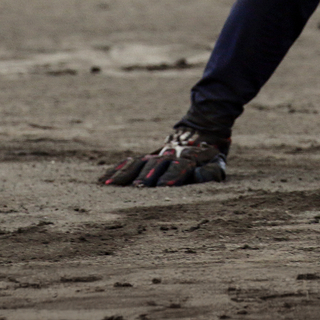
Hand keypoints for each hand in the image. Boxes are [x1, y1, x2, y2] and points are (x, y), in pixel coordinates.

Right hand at [99, 128, 228, 186]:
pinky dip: (117, 171)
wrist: (199, 130)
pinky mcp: (146, 157)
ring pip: (138, 164)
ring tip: (111, 186)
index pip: (180, 166)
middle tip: (137, 188)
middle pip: (156, 165)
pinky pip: (129, 164)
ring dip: (126, 174)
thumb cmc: (208, 157)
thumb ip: (210, 172)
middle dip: (146, 177)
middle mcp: (168, 155)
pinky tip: (103, 181)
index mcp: (187, 158)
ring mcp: (155, 155)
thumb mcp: (216, 163)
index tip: (165, 187)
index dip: (173, 176)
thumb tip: (197, 175)